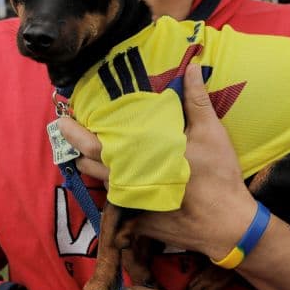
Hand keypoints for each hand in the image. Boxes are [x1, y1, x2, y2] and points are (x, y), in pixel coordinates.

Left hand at [57, 64, 254, 258]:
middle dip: (77, 148)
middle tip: (71, 131)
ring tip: (95, 152)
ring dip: (97, 168)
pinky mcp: (140, 221)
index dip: (74, 132)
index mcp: (139, 155)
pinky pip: (120, 205)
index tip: (63, 119)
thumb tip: (193, 66)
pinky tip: (123, 179)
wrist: (227, 223)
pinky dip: (117, 190)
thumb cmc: (218, 175)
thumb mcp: (211, 131)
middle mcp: (129, 180)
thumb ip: (196, 99)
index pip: (93, 145)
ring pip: (103, 184)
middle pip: (89, 165)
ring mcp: (133, 203)